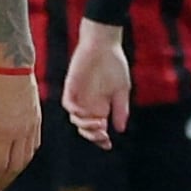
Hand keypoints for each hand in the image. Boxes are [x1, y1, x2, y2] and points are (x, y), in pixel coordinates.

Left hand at [0, 68, 41, 190]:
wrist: (14, 67)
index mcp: (4, 133)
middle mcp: (20, 134)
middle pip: (14, 167)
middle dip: (3, 181)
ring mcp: (31, 128)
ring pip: (26, 159)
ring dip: (15, 172)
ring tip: (5, 178)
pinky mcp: (37, 121)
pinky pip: (34, 146)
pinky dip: (26, 158)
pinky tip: (19, 160)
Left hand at [61, 23, 131, 149]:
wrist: (104, 45)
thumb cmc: (115, 64)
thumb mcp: (122, 90)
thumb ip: (120, 109)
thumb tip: (120, 129)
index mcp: (101, 106)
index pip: (97, 129)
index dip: (100, 139)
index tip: (108, 145)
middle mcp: (88, 104)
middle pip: (85, 128)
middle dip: (93, 136)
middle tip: (103, 136)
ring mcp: (79, 96)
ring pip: (76, 119)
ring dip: (85, 126)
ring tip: (98, 124)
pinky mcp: (71, 87)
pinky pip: (68, 104)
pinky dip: (75, 111)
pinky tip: (85, 113)